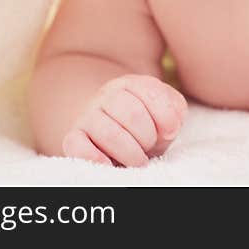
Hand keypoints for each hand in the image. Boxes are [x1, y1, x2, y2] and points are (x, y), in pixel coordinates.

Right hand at [61, 74, 187, 166]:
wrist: (111, 131)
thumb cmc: (145, 125)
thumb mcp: (164, 113)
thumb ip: (174, 109)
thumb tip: (170, 127)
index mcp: (131, 83)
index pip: (151, 91)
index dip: (166, 116)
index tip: (170, 132)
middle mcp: (107, 96)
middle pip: (132, 114)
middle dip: (147, 137)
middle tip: (149, 148)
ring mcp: (88, 116)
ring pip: (109, 133)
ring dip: (130, 153)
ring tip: (138, 161)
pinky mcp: (73, 138)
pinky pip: (78, 146)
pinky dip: (97, 159)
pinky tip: (111, 165)